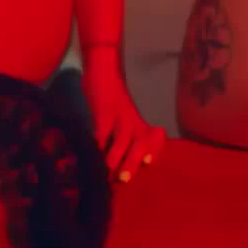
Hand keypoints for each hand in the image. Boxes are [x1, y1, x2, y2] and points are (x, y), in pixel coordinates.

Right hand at [83, 55, 164, 184]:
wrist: (103, 68)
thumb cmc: (110, 97)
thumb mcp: (121, 116)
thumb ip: (119, 136)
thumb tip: (111, 162)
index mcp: (139, 122)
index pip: (155, 137)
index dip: (154, 149)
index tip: (149, 162)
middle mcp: (133, 120)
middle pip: (141, 143)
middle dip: (133, 162)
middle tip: (124, 179)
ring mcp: (119, 116)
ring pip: (123, 140)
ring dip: (116, 157)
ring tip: (108, 172)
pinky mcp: (103, 112)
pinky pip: (102, 132)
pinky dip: (98, 145)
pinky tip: (92, 156)